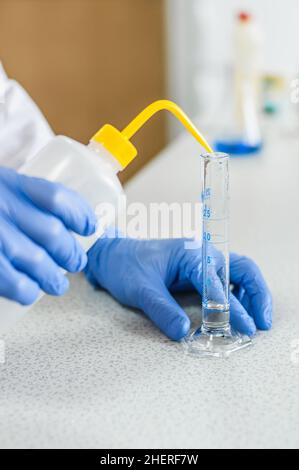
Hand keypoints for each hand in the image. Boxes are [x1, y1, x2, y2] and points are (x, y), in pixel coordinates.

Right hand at [0, 167, 95, 303]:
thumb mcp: (1, 185)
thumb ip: (26, 198)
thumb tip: (67, 224)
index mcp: (10, 182)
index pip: (56, 196)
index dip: (80, 214)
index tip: (89, 226)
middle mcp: (0, 204)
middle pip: (51, 232)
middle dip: (70, 253)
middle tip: (75, 262)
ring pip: (34, 259)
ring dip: (52, 277)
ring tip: (58, 285)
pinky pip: (8, 279)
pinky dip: (24, 289)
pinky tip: (30, 292)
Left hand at [85, 237, 271, 340]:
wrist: (112, 256)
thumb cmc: (125, 265)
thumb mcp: (140, 290)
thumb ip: (162, 310)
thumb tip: (183, 332)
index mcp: (189, 253)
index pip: (217, 281)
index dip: (232, 306)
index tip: (242, 326)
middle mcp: (201, 254)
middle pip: (241, 269)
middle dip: (256, 295)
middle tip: (261, 322)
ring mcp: (201, 262)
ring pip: (237, 274)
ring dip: (251, 295)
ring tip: (257, 320)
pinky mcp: (197, 272)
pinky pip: (225, 281)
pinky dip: (237, 296)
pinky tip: (239, 312)